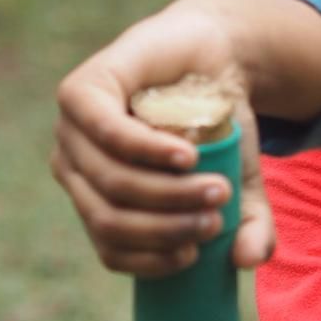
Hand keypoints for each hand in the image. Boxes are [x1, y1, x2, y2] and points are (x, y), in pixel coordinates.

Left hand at [51, 0, 275, 277]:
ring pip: (113, 182)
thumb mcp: (240, 184)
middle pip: (110, 219)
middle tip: (216, 218)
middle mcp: (77, 168)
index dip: (150, 261)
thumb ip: (249, 227)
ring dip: (170, 194)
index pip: (110, 249)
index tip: (197, 254)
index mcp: (98, 200)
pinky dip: (150, 151)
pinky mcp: (83, 92)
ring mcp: (72, 131)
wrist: (215, 58)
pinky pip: (109, 133)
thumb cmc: (218, 127)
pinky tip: (188, 156)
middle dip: (166, 227)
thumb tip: (245, 261)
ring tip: (218, 188)